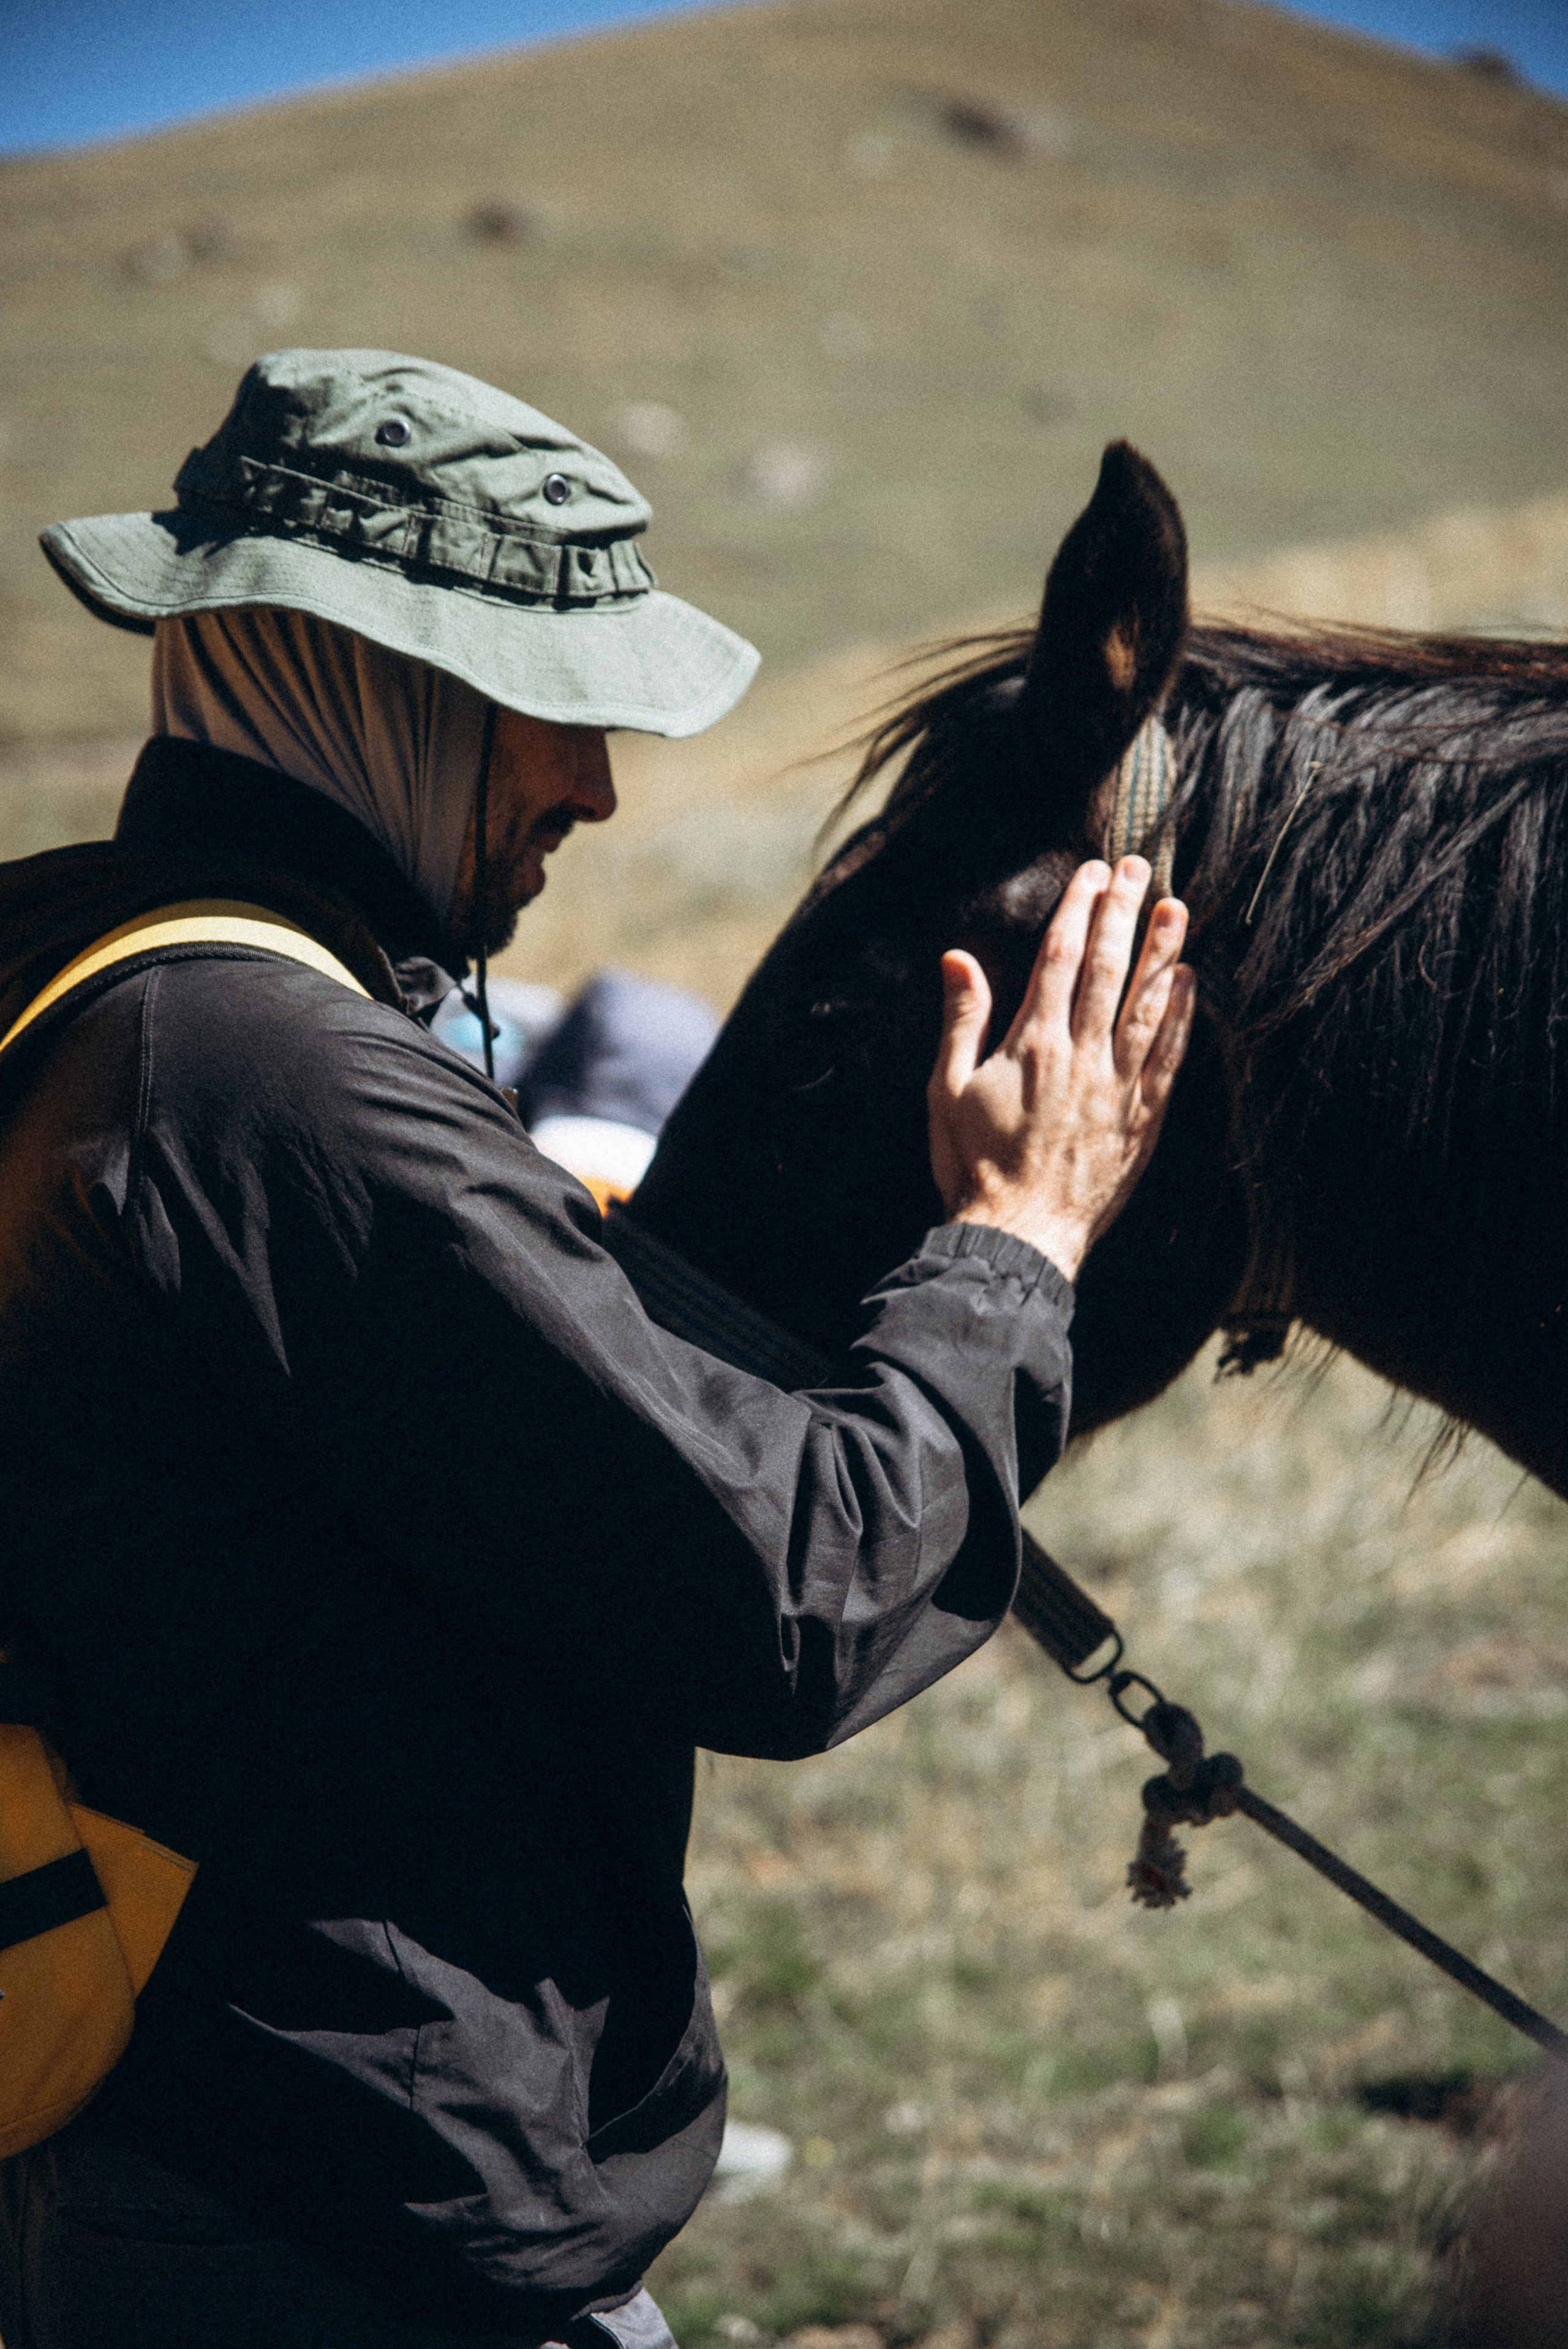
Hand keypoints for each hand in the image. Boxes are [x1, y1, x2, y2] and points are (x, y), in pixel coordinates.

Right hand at [926, 857, 1195, 1281]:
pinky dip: (1181, 1017)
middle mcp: (1079, 1056)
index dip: (1078, 909)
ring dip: (1162, 951)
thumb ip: (961, 1021)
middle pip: (1106, 967)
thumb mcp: (945, 1091)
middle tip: (1137, 865)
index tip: (1091, 872)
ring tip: (1175, 905)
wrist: (1019, 1235)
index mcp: (1030, 1043)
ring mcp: (1117, 1087)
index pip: (1059, 957)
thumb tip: (957, 959)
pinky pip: (1168, 1058)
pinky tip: (1192, 983)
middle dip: (1122, 911)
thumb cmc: (973, 1167)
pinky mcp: (1142, 1120)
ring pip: (1144, 1004)